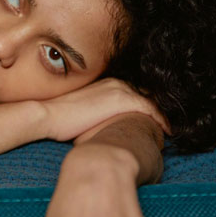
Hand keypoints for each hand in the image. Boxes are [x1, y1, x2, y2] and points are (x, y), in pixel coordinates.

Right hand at [42, 78, 169, 141]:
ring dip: (160, 117)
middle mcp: (115, 83)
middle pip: (145, 96)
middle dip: (155, 112)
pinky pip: (151, 109)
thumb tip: (97, 130)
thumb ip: (92, 116)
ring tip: (166, 131)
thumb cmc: (58, 119)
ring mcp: (120, 90)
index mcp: (105, 85)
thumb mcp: (79, 114)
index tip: (148, 123)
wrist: (48, 115)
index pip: (132, 96)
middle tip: (163, 128)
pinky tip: (166, 132)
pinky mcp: (123, 100)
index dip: (142, 109)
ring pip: (150, 102)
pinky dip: (161, 120)